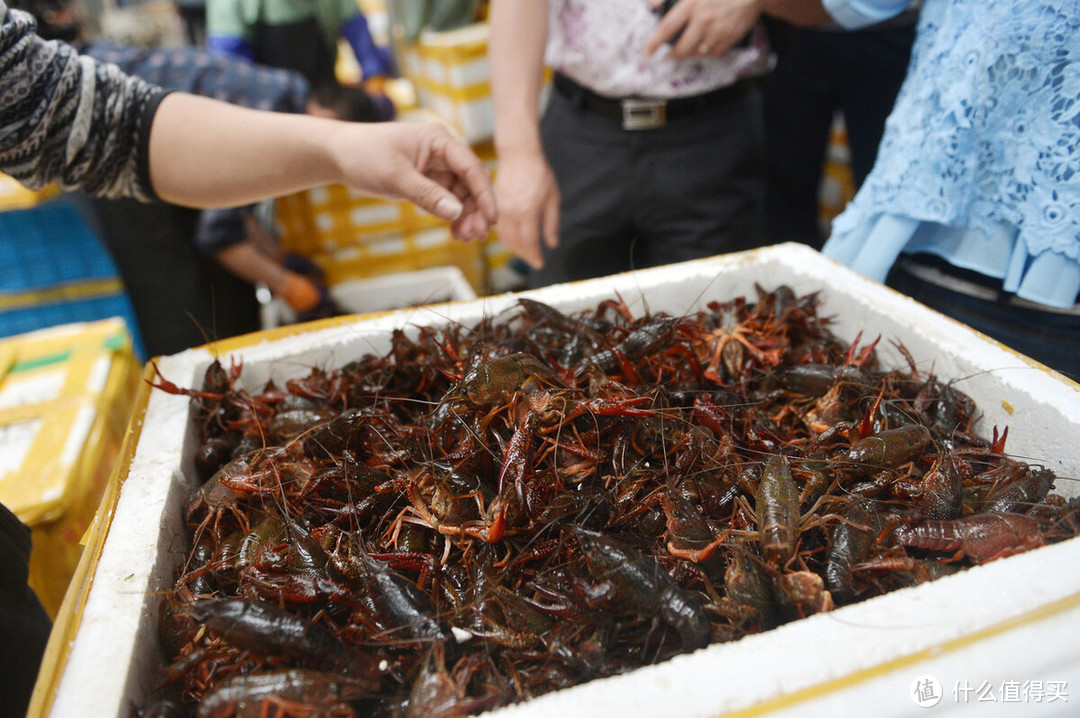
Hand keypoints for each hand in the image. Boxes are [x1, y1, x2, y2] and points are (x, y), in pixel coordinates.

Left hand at [329, 121, 496, 240]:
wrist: (338, 154)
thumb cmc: (364, 155)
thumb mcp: (396, 177)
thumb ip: (428, 195)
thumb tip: (456, 213)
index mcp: (438, 139)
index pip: (471, 167)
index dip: (485, 194)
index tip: (491, 219)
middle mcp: (441, 151)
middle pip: (470, 182)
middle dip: (476, 209)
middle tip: (477, 235)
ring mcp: (435, 166)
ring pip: (461, 194)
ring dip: (466, 216)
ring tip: (465, 238)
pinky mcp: (427, 180)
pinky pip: (447, 199)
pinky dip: (452, 215)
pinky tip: (455, 232)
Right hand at [492, 151, 559, 269]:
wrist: (519, 155)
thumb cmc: (539, 173)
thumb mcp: (553, 199)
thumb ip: (552, 224)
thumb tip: (552, 244)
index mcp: (527, 211)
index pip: (529, 242)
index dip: (534, 256)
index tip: (540, 263)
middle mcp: (511, 212)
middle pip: (514, 243)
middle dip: (524, 255)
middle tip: (533, 260)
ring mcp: (499, 209)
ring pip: (503, 237)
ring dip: (513, 248)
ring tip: (524, 252)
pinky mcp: (493, 205)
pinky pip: (497, 227)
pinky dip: (504, 237)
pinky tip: (512, 239)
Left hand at [644, 0, 762, 60]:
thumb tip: (653, 6)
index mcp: (691, 4)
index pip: (667, 28)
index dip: (654, 43)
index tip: (647, 53)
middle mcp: (703, 20)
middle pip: (682, 48)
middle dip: (673, 54)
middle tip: (670, 54)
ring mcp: (718, 30)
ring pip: (696, 53)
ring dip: (690, 52)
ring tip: (689, 46)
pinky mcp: (730, 37)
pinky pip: (713, 54)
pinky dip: (706, 53)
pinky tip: (704, 46)